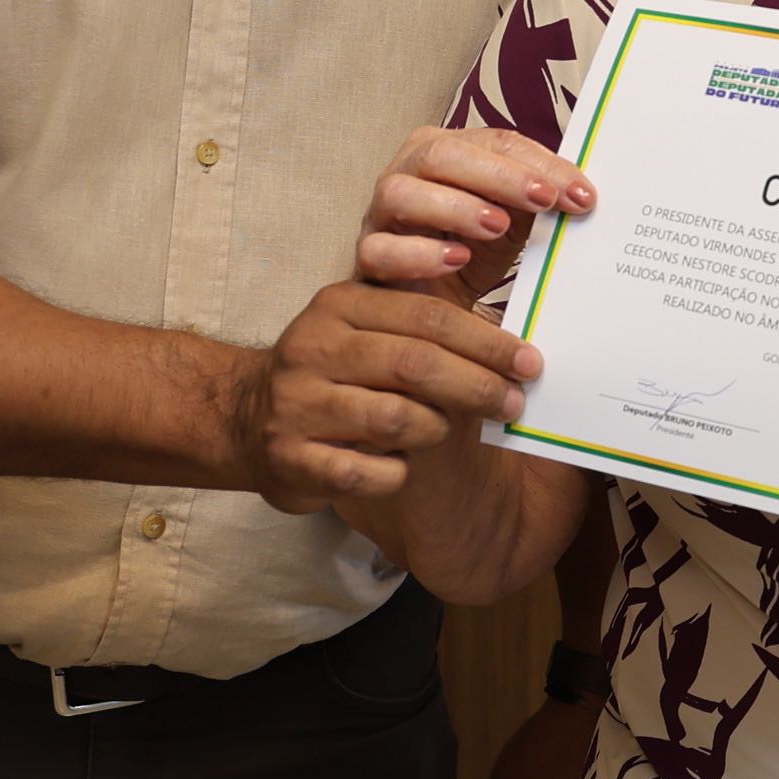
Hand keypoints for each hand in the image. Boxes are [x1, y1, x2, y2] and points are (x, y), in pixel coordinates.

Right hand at [233, 280, 542, 512]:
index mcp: (340, 306)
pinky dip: (397, 473)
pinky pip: (366, 471)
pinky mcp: (290, 457)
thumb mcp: (368, 328)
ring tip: (446, 430)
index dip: (487, 342)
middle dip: (478, 385)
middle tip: (514, 402)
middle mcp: (314, 348)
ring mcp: (297, 404)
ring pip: (394, 417)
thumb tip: (513, 343)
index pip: (428, 316)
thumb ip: (425, 322)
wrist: (248, 419)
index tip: (530, 362)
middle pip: (415, 363)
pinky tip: (404, 468)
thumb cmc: (335, 372)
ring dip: (437, 428)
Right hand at [356, 124, 593, 299]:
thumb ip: (537, 202)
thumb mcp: (511, 223)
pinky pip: (380, 249)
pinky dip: (418, 252)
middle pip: (441, 154)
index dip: (539, 163)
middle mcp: (407, 171)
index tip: (581, 194)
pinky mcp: (367, 256)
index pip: (494, 142)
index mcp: (447, 151)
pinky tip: (457, 260)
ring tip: (498, 225)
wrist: (428, 306)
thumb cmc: (469, 251)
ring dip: (454, 205)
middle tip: (542, 198)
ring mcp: (380, 213)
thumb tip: (584, 195)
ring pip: (400, 192)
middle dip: (497, 174)